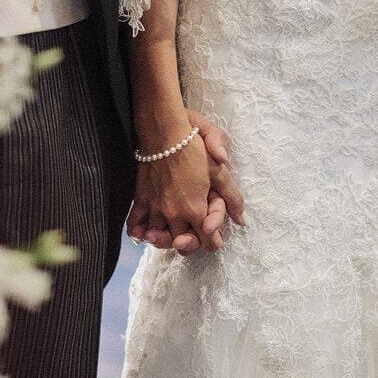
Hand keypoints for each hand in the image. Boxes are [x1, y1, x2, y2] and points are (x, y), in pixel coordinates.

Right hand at [130, 110, 245, 253]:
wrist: (163, 131)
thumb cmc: (193, 147)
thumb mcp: (219, 171)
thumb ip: (232, 197)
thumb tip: (242, 220)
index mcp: (196, 209)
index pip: (207, 242)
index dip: (213, 240)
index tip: (212, 233)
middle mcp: (174, 215)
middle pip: (183, 246)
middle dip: (191, 243)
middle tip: (194, 234)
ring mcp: (155, 209)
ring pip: (159, 239)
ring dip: (166, 240)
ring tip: (170, 234)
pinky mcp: (141, 200)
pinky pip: (135, 225)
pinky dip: (140, 233)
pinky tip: (145, 233)